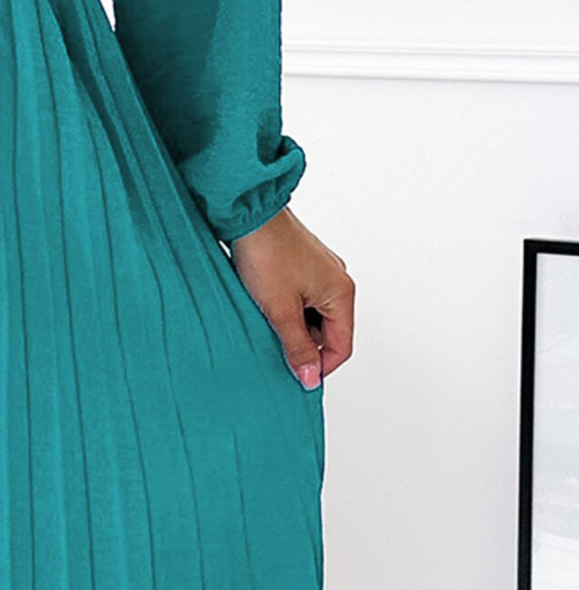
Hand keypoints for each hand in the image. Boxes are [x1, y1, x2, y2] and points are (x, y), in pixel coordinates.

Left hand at [227, 204, 353, 390]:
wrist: (247, 211)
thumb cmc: (266, 252)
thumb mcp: (281, 310)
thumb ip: (298, 347)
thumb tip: (310, 378)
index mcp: (342, 292)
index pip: (342, 347)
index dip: (320, 366)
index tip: (297, 375)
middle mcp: (337, 279)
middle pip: (328, 330)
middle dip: (304, 342)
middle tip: (276, 344)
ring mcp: (320, 268)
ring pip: (312, 313)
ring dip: (293, 323)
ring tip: (267, 318)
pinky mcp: (303, 261)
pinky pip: (302, 295)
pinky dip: (287, 305)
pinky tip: (265, 302)